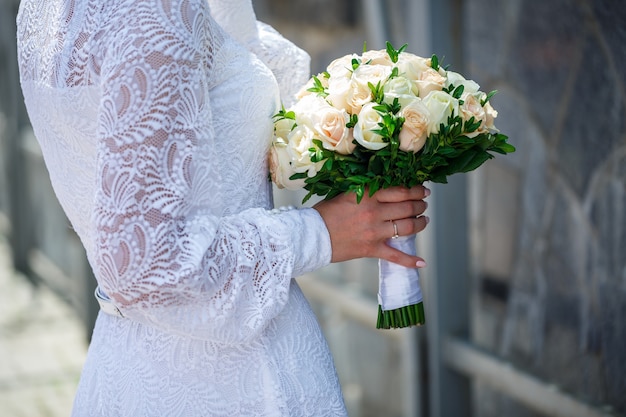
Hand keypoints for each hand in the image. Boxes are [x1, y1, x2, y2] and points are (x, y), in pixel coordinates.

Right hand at [313, 185, 429, 267]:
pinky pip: (395, 256)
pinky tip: (422, 262)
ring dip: (420, 224)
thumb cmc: (325, 213)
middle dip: (420, 205)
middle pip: (408, 207)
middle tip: (423, 205)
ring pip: (407, 227)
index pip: (401, 190)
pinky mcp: (371, 249)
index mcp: (367, 195)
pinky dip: (410, 261)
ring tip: (423, 221)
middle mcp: (374, 212)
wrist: (311, 235)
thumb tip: (384, 189)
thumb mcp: (346, 194)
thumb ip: (365, 191)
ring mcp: (374, 232)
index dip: (416, 190)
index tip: (422, 190)